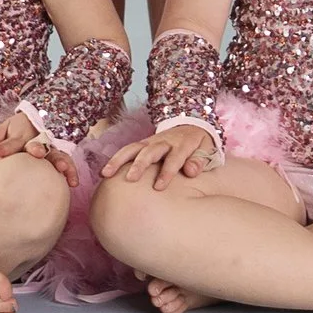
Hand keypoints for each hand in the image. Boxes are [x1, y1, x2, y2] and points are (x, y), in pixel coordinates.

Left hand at [0, 110, 75, 183]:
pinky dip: (72, 173)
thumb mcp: (4, 129)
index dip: (4, 147)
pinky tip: (73, 183)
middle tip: (36, 152)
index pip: (12, 141)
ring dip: (60, 161)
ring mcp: (50, 150)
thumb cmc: (17, 129)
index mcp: (22, 136)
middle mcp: (38, 142)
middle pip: (39, 144)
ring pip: (57, 154)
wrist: (37, 122)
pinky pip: (67, 164)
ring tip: (62, 169)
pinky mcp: (58, 158)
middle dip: (37, 148)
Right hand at [101, 123, 220, 188]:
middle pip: (150, 152)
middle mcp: (164, 141)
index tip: (158, 187)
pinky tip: (104, 172)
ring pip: (133, 148)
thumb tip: (192, 172)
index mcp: (183, 144)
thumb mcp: (207, 149)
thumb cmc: (199, 144)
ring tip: (106, 174)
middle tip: (130, 179)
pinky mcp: (143, 144)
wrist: (191, 125)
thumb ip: (200, 160)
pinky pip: (127, 150)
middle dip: (140, 164)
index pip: (174, 158)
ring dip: (119, 160)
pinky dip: (115, 159)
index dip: (167, 172)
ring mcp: (151, 141)